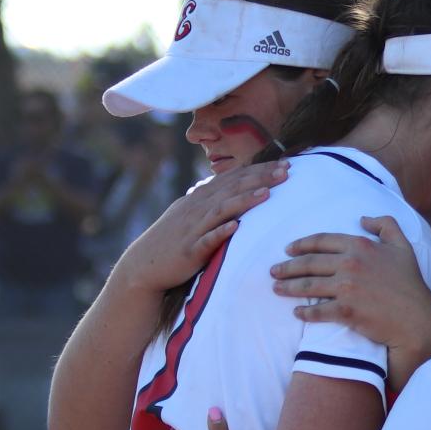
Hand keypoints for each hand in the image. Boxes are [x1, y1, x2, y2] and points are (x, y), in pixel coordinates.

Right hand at [119, 161, 287, 293]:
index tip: (285, 164)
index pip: (234, 178)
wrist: (144, 265)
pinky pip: (206, 240)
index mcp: (201, 199)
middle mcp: (197, 208)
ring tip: (267, 192)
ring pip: (221, 210)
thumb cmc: (173, 241)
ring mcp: (193, 228)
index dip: (259, 170)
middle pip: (232, 188)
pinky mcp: (190, 250)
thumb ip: (213, 202)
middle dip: (260, 178)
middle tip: (286, 170)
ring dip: (244, 200)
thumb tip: (233, 189)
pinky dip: (220, 232)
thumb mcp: (192, 216)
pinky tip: (235, 227)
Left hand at [275, 216, 430, 347]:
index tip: (288, 249)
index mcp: (360, 246)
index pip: (322, 241)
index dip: (301, 244)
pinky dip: (304, 312)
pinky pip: (318, 311)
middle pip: (309, 263)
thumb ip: (386, 225)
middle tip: (273, 271)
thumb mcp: (403, 246)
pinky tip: (296, 312)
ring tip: (276, 288)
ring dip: (289, 287)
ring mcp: (347, 288)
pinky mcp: (346, 312)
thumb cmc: (410, 283)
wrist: (416, 318)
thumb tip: (363, 218)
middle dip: (287, 267)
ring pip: (308, 286)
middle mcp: (350, 264)